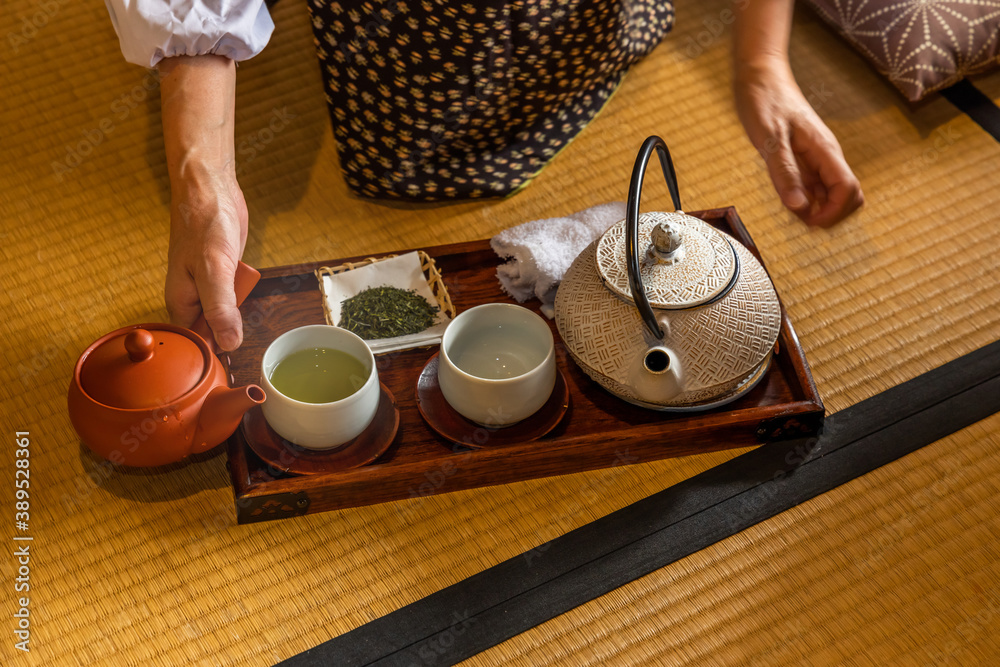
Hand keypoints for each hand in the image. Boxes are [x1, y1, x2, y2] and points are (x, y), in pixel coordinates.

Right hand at [166, 170, 247, 350]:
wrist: (210, 190)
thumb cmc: (204, 224)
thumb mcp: (214, 270)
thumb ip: (220, 308)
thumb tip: (229, 343)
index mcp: (181, 303)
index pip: (194, 345)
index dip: (213, 354)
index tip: (233, 357)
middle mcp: (191, 299)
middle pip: (212, 332)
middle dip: (230, 331)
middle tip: (243, 320)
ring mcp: (207, 288)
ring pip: (225, 314)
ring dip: (239, 310)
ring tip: (243, 291)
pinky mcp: (221, 277)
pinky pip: (233, 296)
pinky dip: (242, 292)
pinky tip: (246, 284)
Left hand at [734, 62, 863, 227]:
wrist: (760, 76)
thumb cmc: (764, 102)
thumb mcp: (770, 140)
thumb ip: (785, 173)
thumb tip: (800, 207)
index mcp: (825, 150)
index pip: (848, 189)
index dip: (834, 212)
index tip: (809, 222)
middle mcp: (826, 155)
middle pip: (848, 195)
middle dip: (830, 214)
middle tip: (801, 221)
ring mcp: (816, 157)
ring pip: (829, 192)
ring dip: (817, 208)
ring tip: (791, 211)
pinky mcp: (803, 157)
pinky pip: (813, 185)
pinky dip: (805, 198)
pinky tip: (787, 198)